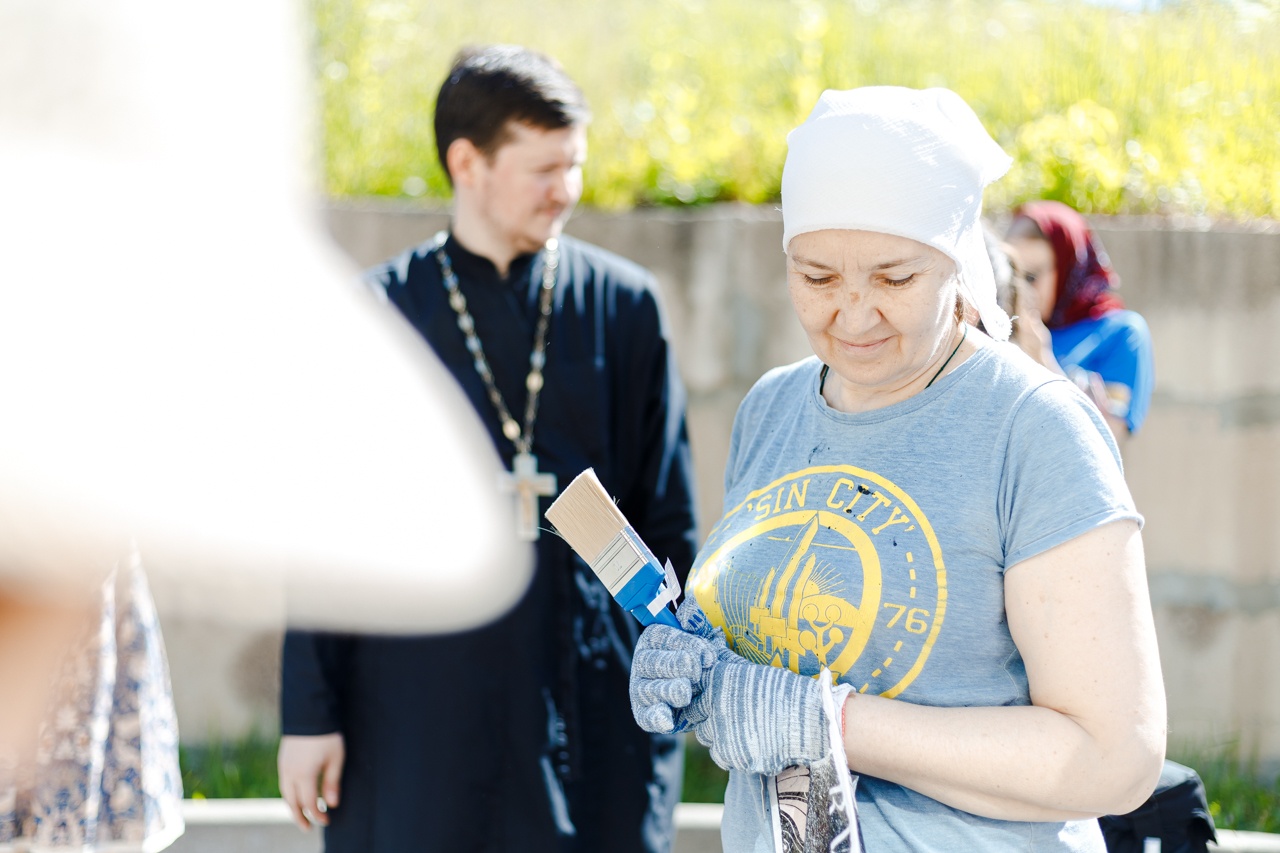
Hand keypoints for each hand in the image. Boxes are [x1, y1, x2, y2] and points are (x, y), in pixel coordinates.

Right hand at [278, 733, 344, 830]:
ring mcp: (283, 765)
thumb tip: (332, 804)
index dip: (317, 815)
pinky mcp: (282, 759)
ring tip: (302, 815)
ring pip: (285, 793)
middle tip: (308, 828)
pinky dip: (289, 794)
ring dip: (293, 806)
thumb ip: (332, 782)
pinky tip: (296, 795)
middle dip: (300, 817)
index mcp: (304, 775)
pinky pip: (284, 783)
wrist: (308, 711)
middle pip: (292, 802)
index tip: (327, 821)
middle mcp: (289, 773)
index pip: (308, 803)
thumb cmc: (326, 734)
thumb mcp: (335, 758)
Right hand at [629, 597, 735, 733]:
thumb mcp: (707, 642)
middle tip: (697, 672)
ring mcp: (641, 689)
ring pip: (648, 689)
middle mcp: (642, 662)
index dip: (685, 643)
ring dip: (669, 690)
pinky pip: (646, 717)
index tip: (707, 655)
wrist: (715, 696)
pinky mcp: (645, 714)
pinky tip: (668, 719)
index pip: (662, 636)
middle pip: (651, 661)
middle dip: (676, 665)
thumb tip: (688, 607)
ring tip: (687, 693)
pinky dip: (656, 718)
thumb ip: (698, 625)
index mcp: (654, 639)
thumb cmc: (707, 663)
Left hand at [690, 659, 829, 775]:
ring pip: (708, 738)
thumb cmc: (786, 691)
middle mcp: (713, 706)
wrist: (809, 720)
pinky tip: (751, 744)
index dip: (705, 700)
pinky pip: (723, 756)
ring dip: (720, 736)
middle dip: (711, 717)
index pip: (694, 695)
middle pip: (698, 717)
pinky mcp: (731, 755)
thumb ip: (728, 661)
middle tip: (734, 716)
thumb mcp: (754, 670)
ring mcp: (720, 733)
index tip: (716, 702)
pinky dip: (733, 752)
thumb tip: (714, 642)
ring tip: (744, 730)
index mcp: (718, 682)